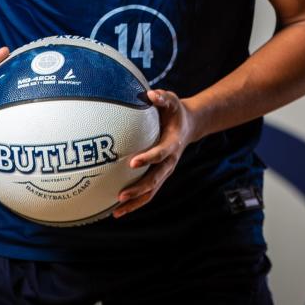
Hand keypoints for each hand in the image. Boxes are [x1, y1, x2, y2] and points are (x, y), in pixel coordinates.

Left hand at [113, 89, 196, 217]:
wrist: (188, 125)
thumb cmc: (175, 111)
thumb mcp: (172, 100)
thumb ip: (162, 97)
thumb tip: (150, 94)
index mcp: (173, 144)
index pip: (161, 153)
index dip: (148, 158)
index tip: (132, 162)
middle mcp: (170, 161)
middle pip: (155, 179)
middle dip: (139, 189)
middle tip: (120, 195)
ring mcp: (165, 171)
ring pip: (151, 192)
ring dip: (135, 202)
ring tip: (116, 211)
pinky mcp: (159, 176)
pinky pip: (147, 192)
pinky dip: (135, 203)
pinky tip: (117, 210)